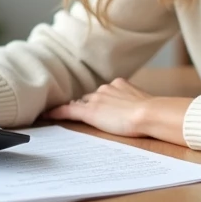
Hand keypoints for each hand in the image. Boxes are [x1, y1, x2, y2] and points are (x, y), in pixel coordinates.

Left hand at [44, 78, 191, 145]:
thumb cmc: (153, 112)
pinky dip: (57, 112)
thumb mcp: (147, 103)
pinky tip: (47, 115)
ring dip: (78, 110)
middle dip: (89, 105)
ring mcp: (97, 98)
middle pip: (91, 97)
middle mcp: (106, 88)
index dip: (102, 100)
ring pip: (81, 103)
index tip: (102, 106)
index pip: (106, 92)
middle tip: (87, 117)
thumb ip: (138, 103)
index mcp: (120, 84)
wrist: (149, 113)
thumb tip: (141, 109)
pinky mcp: (90, 111)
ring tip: (66, 117)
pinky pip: (68, 110)